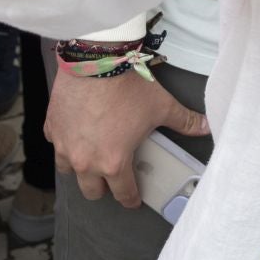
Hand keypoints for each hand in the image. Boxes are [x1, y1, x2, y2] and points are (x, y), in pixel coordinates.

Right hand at [45, 67, 208, 208]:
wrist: (96, 59)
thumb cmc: (129, 85)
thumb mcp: (162, 106)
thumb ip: (185, 121)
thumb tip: (206, 127)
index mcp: (113, 162)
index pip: (123, 193)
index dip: (131, 199)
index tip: (133, 200)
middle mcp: (85, 160)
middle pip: (91, 191)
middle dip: (103, 188)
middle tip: (113, 177)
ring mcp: (65, 145)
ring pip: (68, 171)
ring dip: (80, 168)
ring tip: (91, 157)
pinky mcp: (52, 126)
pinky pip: (56, 143)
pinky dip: (65, 141)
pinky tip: (75, 132)